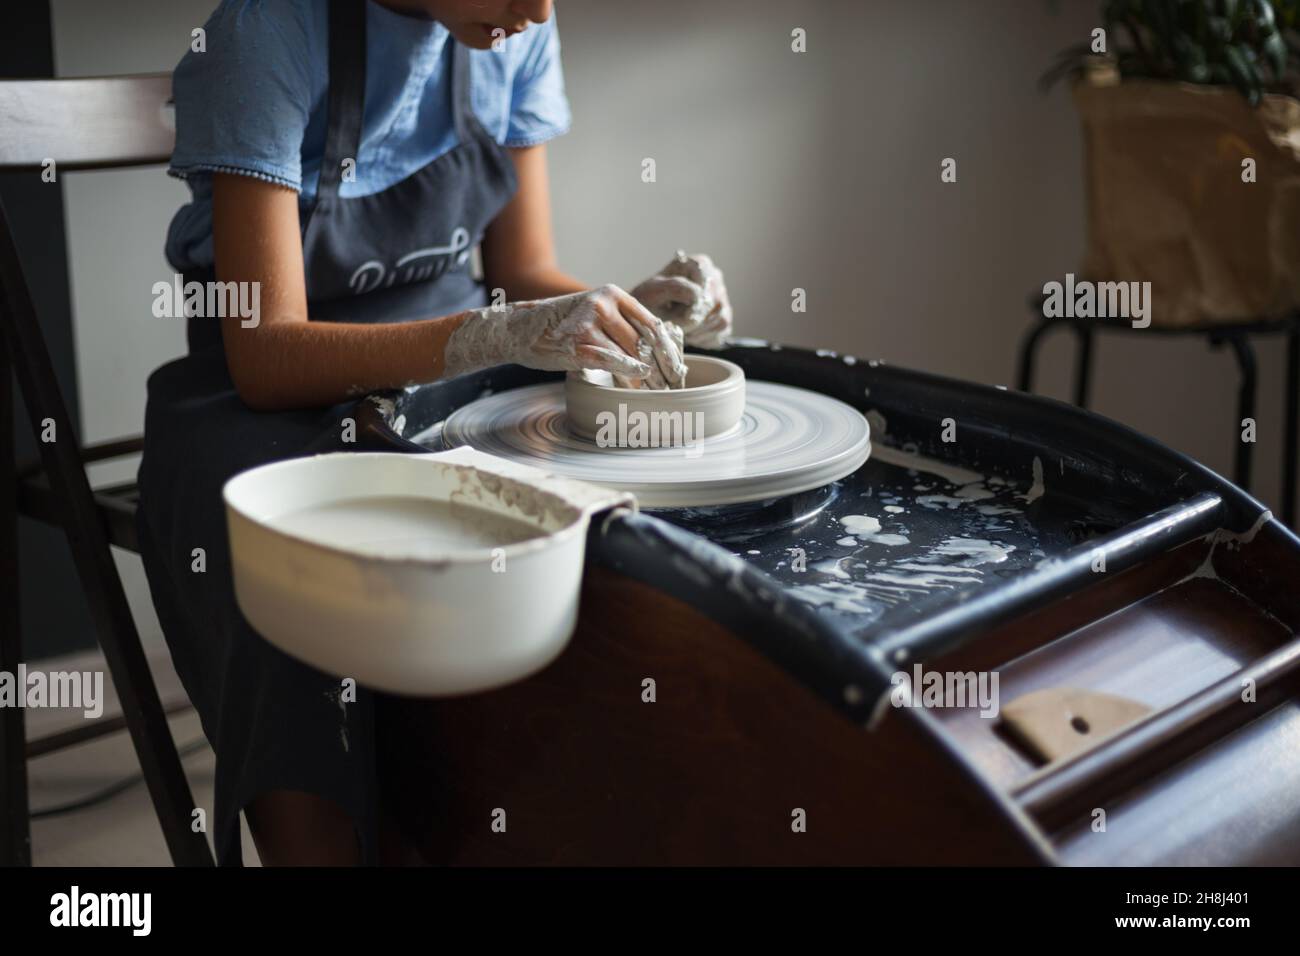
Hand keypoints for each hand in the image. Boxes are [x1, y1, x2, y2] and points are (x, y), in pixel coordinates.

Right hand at [442, 284, 686, 388]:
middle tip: (671, 386)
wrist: (519, 329)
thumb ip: (621, 325)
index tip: (678, 368)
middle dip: (662, 368)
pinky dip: (629, 375)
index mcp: (612, 294)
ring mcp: (590, 323)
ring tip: (656, 392)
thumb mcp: (593, 315)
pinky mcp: (577, 344)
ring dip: (647, 378)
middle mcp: (603, 305)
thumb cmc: (560, 327)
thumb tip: (656, 352)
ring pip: (630, 355)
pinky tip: (638, 383)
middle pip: (645, 342)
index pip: (652, 324)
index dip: (668, 349)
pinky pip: (612, 362)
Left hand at [631, 251, 732, 349]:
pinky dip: (704, 339)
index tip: (673, 319)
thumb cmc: (648, 301)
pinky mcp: (724, 317)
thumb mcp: (652, 290)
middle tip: (676, 328)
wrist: (649, 317)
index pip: (704, 290)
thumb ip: (675, 289)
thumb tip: (697, 297)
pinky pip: (723, 332)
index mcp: (699, 264)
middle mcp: (715, 278)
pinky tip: (689, 336)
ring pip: (721, 320)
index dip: (689, 310)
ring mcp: (722, 297)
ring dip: (698, 332)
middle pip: (716, 305)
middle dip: (694, 323)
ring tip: (680, 331)